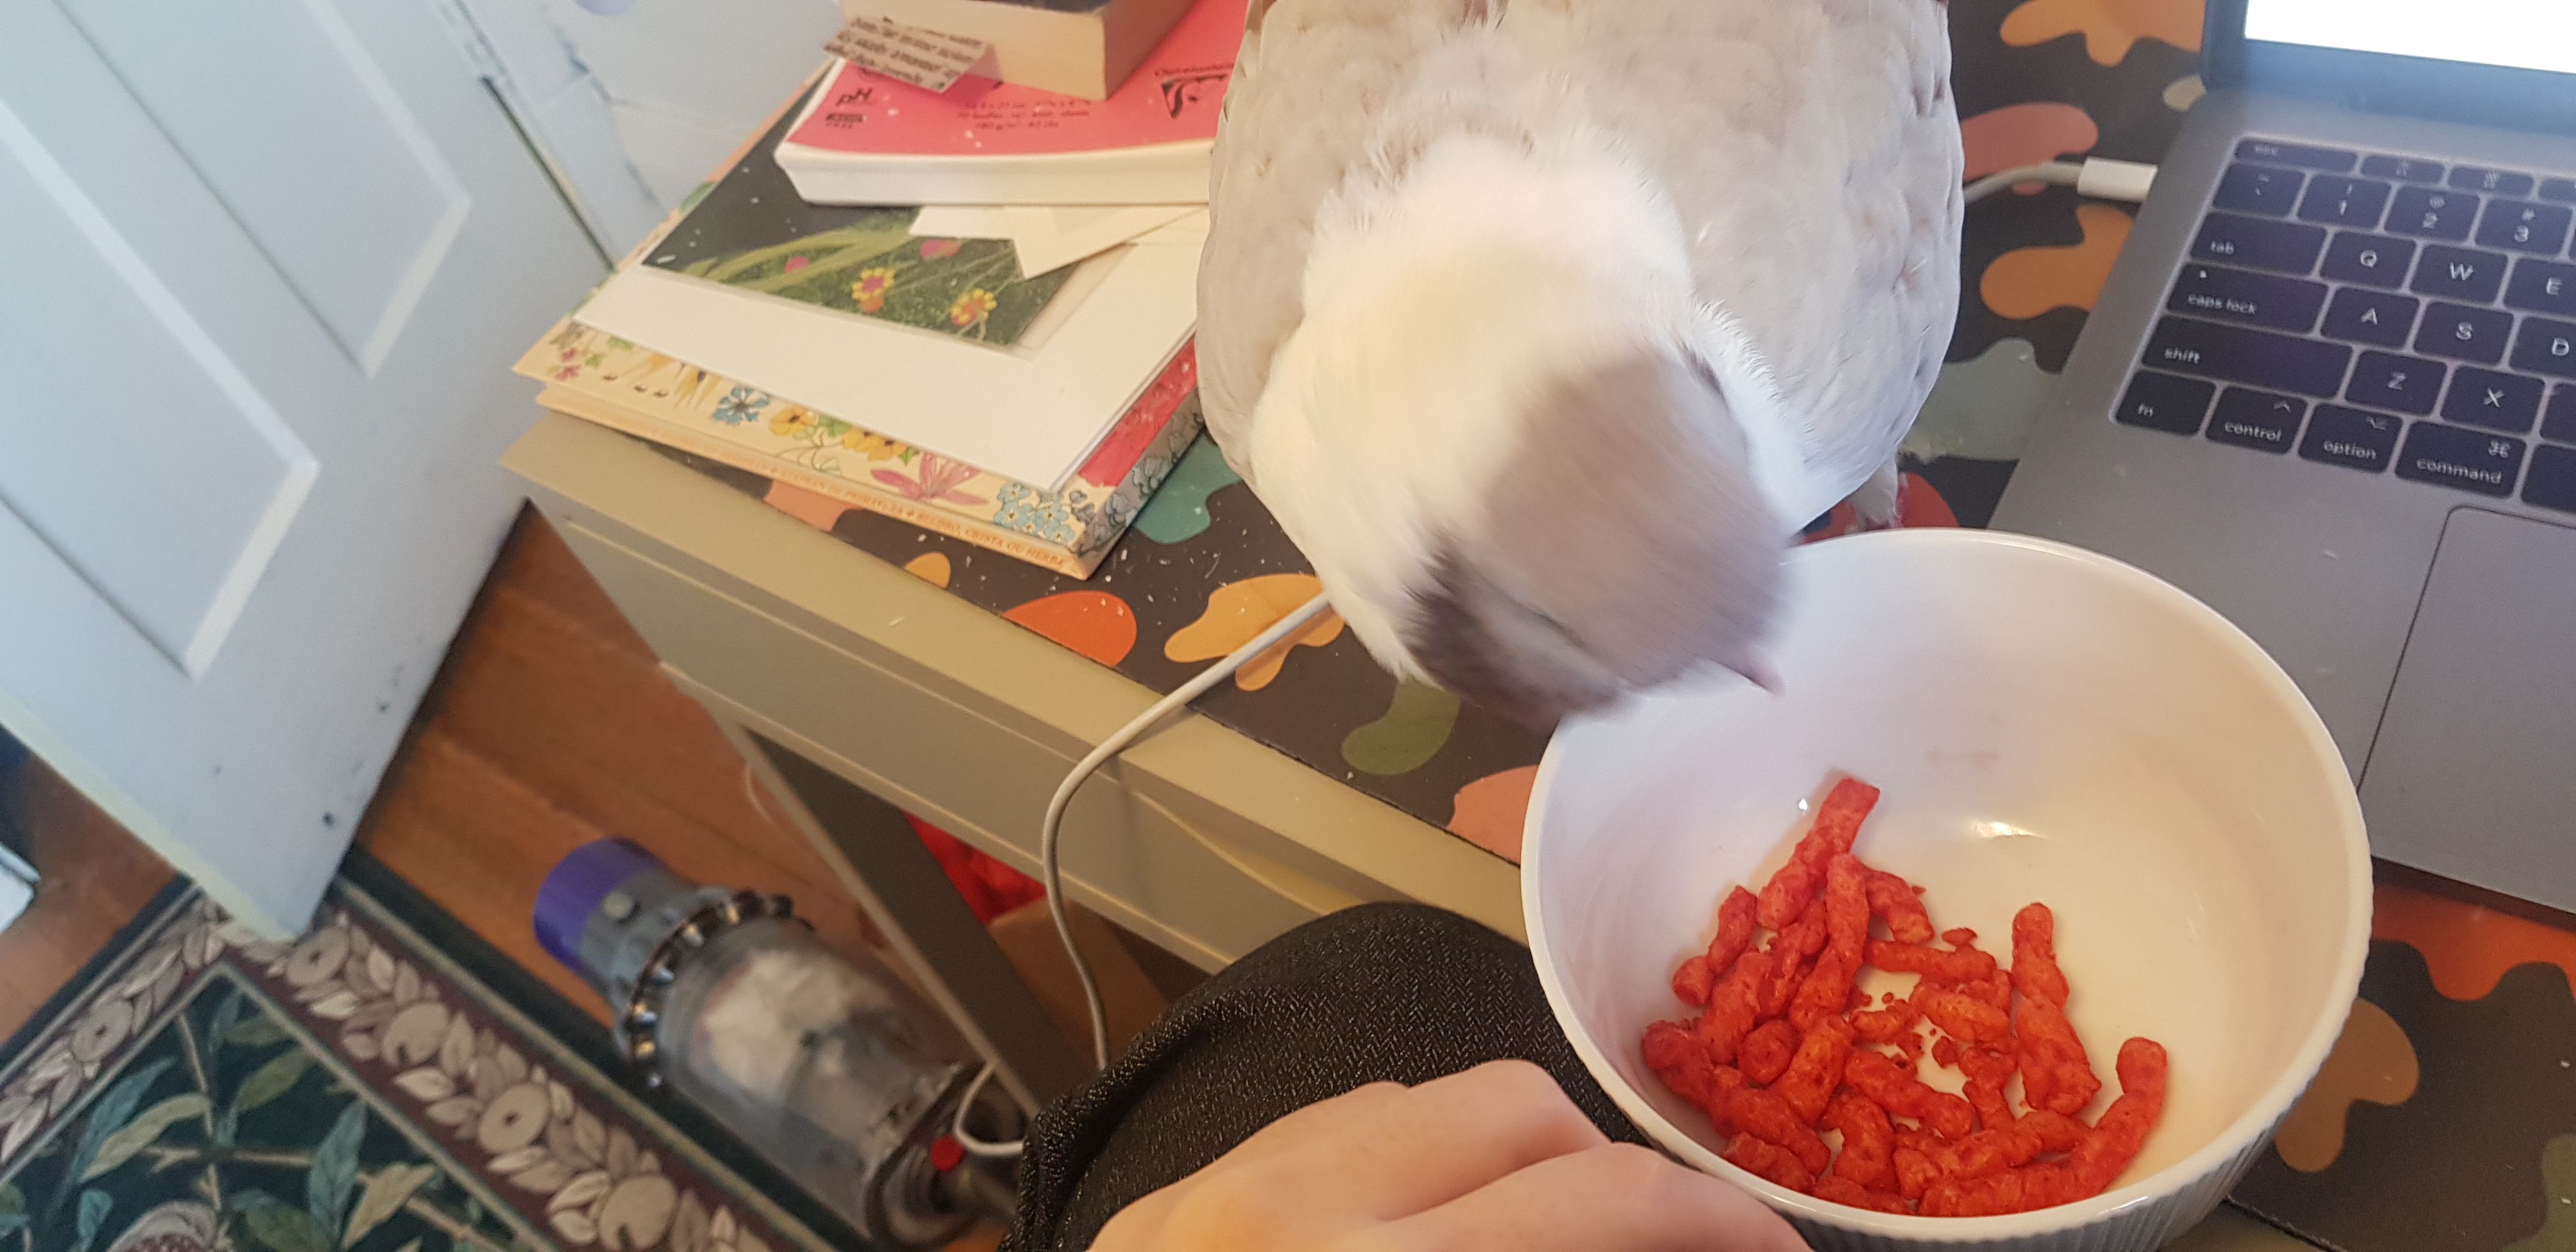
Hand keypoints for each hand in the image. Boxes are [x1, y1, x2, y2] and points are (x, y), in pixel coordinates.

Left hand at [1093, 1059, 1809, 1250]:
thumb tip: (1646, 1246)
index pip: (1591, 1203)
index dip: (1709, 1220)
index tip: (1766, 1247)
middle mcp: (1290, 1219)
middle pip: (1514, 1109)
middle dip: (1608, 1170)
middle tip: (1655, 1241)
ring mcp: (1209, 1197)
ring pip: (1416, 1097)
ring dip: (1500, 1157)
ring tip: (1537, 1236)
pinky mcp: (1160, 1206)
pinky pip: (1315, 1130)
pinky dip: (1392, 1163)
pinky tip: (1417, 1232)